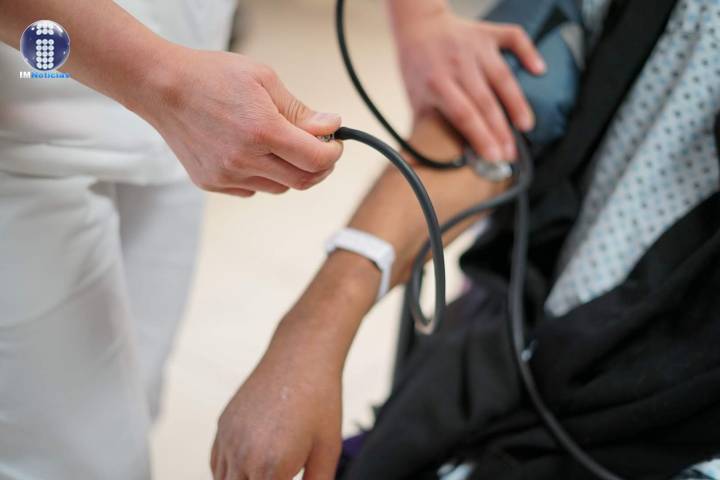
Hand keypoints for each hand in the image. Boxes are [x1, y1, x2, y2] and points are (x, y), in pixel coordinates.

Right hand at [133, 48, 342, 196]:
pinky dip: (262, 176)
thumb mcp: (264, 80)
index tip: (334, 144)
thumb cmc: (212, 76)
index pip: (316, 159)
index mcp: (263, 131)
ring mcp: (226, 175)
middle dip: (320, 167)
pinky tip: (251, 153)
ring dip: (290, 172)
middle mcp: (244, 159)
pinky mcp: (212, 183)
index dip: (333, 153)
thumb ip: (300, 110)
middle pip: (302, 181)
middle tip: (319, 150)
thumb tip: (331, 126)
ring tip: (280, 146)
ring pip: (278, 188)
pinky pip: (252, 189)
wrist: (161, 87)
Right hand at [211, 337, 342, 479]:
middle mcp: (243, 455)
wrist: (301, 356)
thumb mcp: (328, 450)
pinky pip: (216, 464)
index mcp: (271, 467)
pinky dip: (228, 474)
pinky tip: (248, 471)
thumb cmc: (319, 399)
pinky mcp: (223, 424)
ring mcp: (229, 438)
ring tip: (267, 473)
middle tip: (277, 476)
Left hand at [391, 5, 545, 160]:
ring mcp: (475, 47)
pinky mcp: (488, 33)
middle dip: (501, 131)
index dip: (481, 137)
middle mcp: (458, 65)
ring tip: (526, 126)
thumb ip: (426, 126)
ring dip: (516, 103)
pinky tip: (539, 70)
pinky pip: (513, 39)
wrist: (418, 25)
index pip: (463, 116)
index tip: (494, 157)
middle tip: (511, 154)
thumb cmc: (418, 66)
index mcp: (436, 83)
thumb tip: (428, 161)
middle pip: (485, 102)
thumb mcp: (415, 98)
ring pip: (502, 77)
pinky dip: (528, 52)